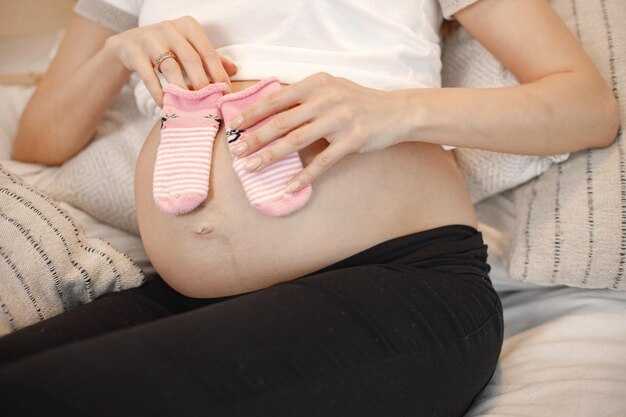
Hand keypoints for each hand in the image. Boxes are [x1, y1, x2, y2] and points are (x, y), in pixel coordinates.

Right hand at [104, 16, 236, 106]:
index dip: (218, 73)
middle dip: (202, 83)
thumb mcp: (189, 48)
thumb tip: (235, 70)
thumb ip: (210, 58)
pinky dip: (159, 93)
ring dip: (181, 89)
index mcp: (188, 26)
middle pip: (191, 59)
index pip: (208, 52)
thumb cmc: (167, 48)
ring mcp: (150, 39)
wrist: (129, 44)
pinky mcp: (134, 52)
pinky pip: (149, 76)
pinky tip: (166, 105)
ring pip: (170, 67)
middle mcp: (170, 28)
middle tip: (209, 102)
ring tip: (188, 106)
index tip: (225, 93)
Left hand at [229, 73, 405, 191]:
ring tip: (253, 168)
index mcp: (317, 83)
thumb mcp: (331, 89)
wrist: (396, 111)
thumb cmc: (358, 102)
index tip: (234, 126)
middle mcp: (327, 98)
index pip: (277, 99)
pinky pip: (323, 161)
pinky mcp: (353, 139)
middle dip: (255, 138)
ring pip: (297, 140)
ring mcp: (341, 119)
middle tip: (237, 153)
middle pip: (282, 121)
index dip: (253, 113)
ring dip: (271, 156)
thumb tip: (269, 112)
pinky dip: (304, 175)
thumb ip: (304, 97)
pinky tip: (289, 186)